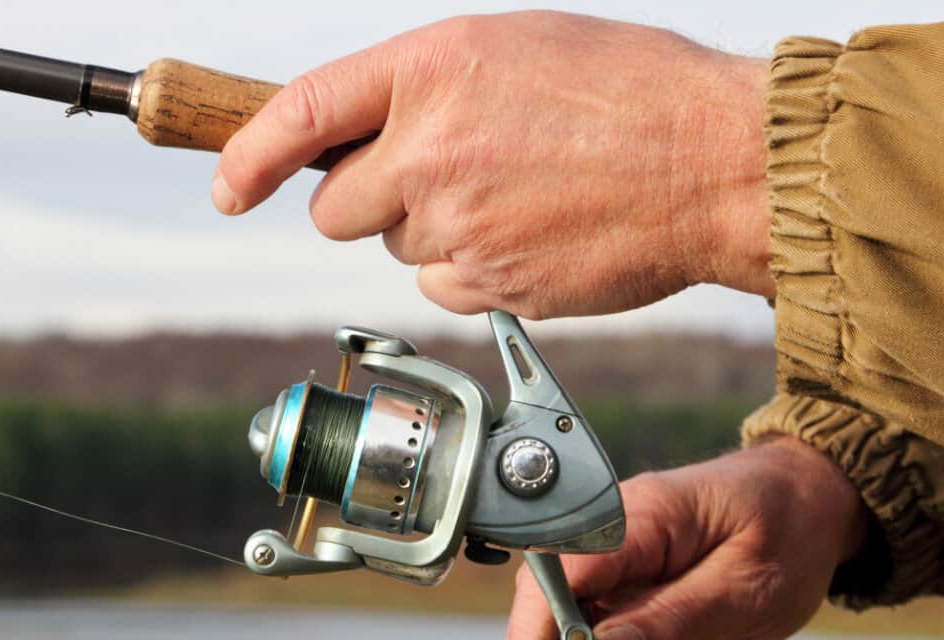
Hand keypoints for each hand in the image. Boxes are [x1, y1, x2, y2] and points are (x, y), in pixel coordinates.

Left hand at [214, 11, 771, 318]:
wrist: (717, 161)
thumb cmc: (631, 93)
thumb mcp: (516, 47)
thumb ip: (429, 87)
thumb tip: (373, 129)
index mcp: (433, 68)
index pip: (299, 112)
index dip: (247, 154)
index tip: (227, 183)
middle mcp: (431, 148)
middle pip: (336, 208)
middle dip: (366, 202)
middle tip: (435, 180)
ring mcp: (459, 223)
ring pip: (398, 249)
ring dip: (434, 230)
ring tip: (516, 196)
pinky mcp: (490, 283)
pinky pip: (443, 288)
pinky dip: (473, 271)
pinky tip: (531, 235)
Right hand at [505, 437, 869, 639]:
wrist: (807, 494)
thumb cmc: (787, 530)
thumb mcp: (745, 590)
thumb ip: (670, 623)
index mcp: (641, 516)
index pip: (559, 573)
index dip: (536, 634)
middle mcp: (611, 523)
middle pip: (542, 587)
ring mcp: (611, 543)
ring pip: (553, 599)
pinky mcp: (620, 563)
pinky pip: (581, 603)